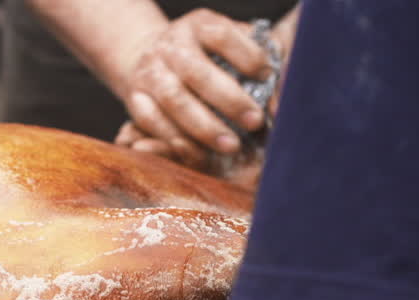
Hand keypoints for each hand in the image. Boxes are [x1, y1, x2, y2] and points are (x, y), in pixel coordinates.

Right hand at [119, 8, 271, 166]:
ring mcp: (150, 72)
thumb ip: (254, 54)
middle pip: (197, 73)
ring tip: (230, 146)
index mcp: (199, 25)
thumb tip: (283, 82)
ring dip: (203, 127)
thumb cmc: (202, 55)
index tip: (267, 75)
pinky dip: (177, 141)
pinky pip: (153, 123)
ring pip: (174, 101)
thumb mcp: (226, 42)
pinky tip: (200, 155)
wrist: (146, 56)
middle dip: (228, 100)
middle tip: (254, 122)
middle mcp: (171, 46)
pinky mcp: (135, 99)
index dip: (246, 56)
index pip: (222, 36)